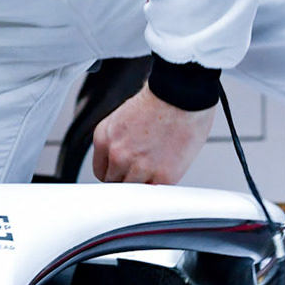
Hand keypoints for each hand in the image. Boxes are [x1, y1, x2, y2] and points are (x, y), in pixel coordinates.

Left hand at [92, 87, 214, 183]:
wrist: (182, 92)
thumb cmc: (161, 98)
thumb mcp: (124, 117)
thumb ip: (120, 140)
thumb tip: (125, 157)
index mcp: (104, 138)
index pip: (102, 172)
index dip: (115, 173)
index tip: (124, 173)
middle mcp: (118, 154)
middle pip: (116, 184)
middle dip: (129, 179)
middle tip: (144, 170)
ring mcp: (139, 167)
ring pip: (135, 191)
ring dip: (146, 183)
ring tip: (157, 169)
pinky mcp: (162, 176)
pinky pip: (157, 192)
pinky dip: (163, 185)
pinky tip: (168, 171)